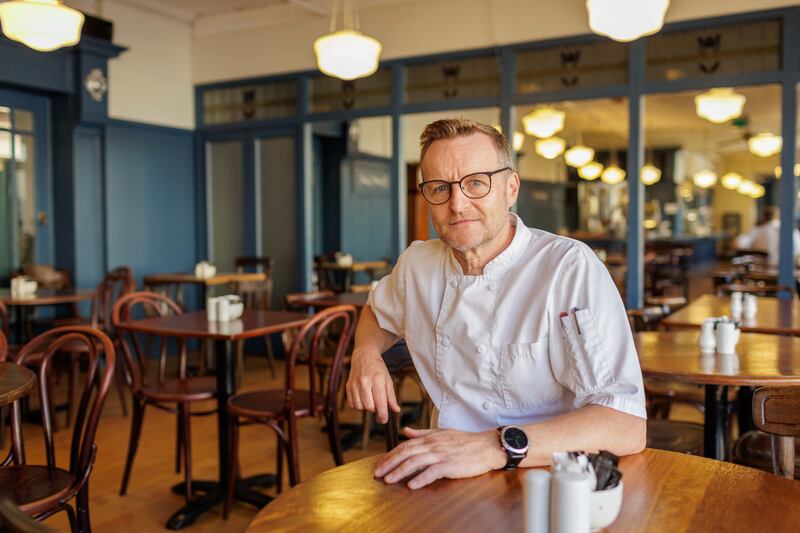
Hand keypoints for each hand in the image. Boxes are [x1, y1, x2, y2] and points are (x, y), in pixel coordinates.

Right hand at [346, 349, 399, 422]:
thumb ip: (391, 397)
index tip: (384, 420)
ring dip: (366, 407)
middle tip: (378, 403)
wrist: (364, 356)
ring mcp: (354, 384)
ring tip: (370, 398)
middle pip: (369, 407)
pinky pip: (352, 404)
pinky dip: (358, 404)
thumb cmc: (378, 369)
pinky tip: (363, 397)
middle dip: (375, 409)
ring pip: (360, 407)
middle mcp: (364, 382)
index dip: (382, 415)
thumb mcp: (388, 380)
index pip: (380, 403)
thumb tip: (396, 410)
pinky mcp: (348, 386)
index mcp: (377, 380)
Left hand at [374, 427, 506, 489]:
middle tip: (377, 474)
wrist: (486, 446)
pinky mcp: (450, 464)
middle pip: (406, 453)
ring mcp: (441, 454)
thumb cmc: (465, 441)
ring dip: (400, 471)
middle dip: (389, 463)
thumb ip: (423, 433)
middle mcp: (432, 445)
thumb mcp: (442, 433)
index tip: (379, 464)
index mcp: (429, 438)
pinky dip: (421, 479)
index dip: (390, 455)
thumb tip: (406, 431)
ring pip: (415, 462)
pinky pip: (433, 472)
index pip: (404, 446)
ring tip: (388, 480)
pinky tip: (411, 485)